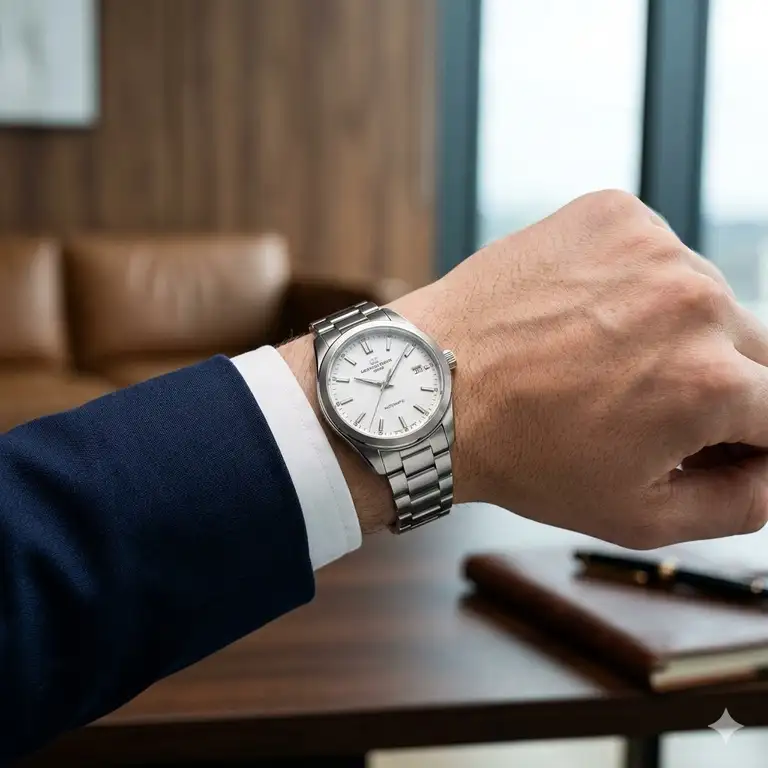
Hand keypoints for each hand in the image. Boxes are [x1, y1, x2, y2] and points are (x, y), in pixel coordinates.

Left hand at [282, 190, 767, 544]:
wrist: (432, 388)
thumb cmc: (523, 457)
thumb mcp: (636, 516)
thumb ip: (739, 504)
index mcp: (711, 385)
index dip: (752, 436)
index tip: (713, 440)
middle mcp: (695, 302)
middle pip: (754, 350)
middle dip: (715, 383)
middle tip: (644, 403)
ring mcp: (652, 247)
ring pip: (704, 297)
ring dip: (674, 330)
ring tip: (598, 360)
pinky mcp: (612, 214)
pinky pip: (655, 254)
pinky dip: (634, 285)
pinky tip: (582, 317)